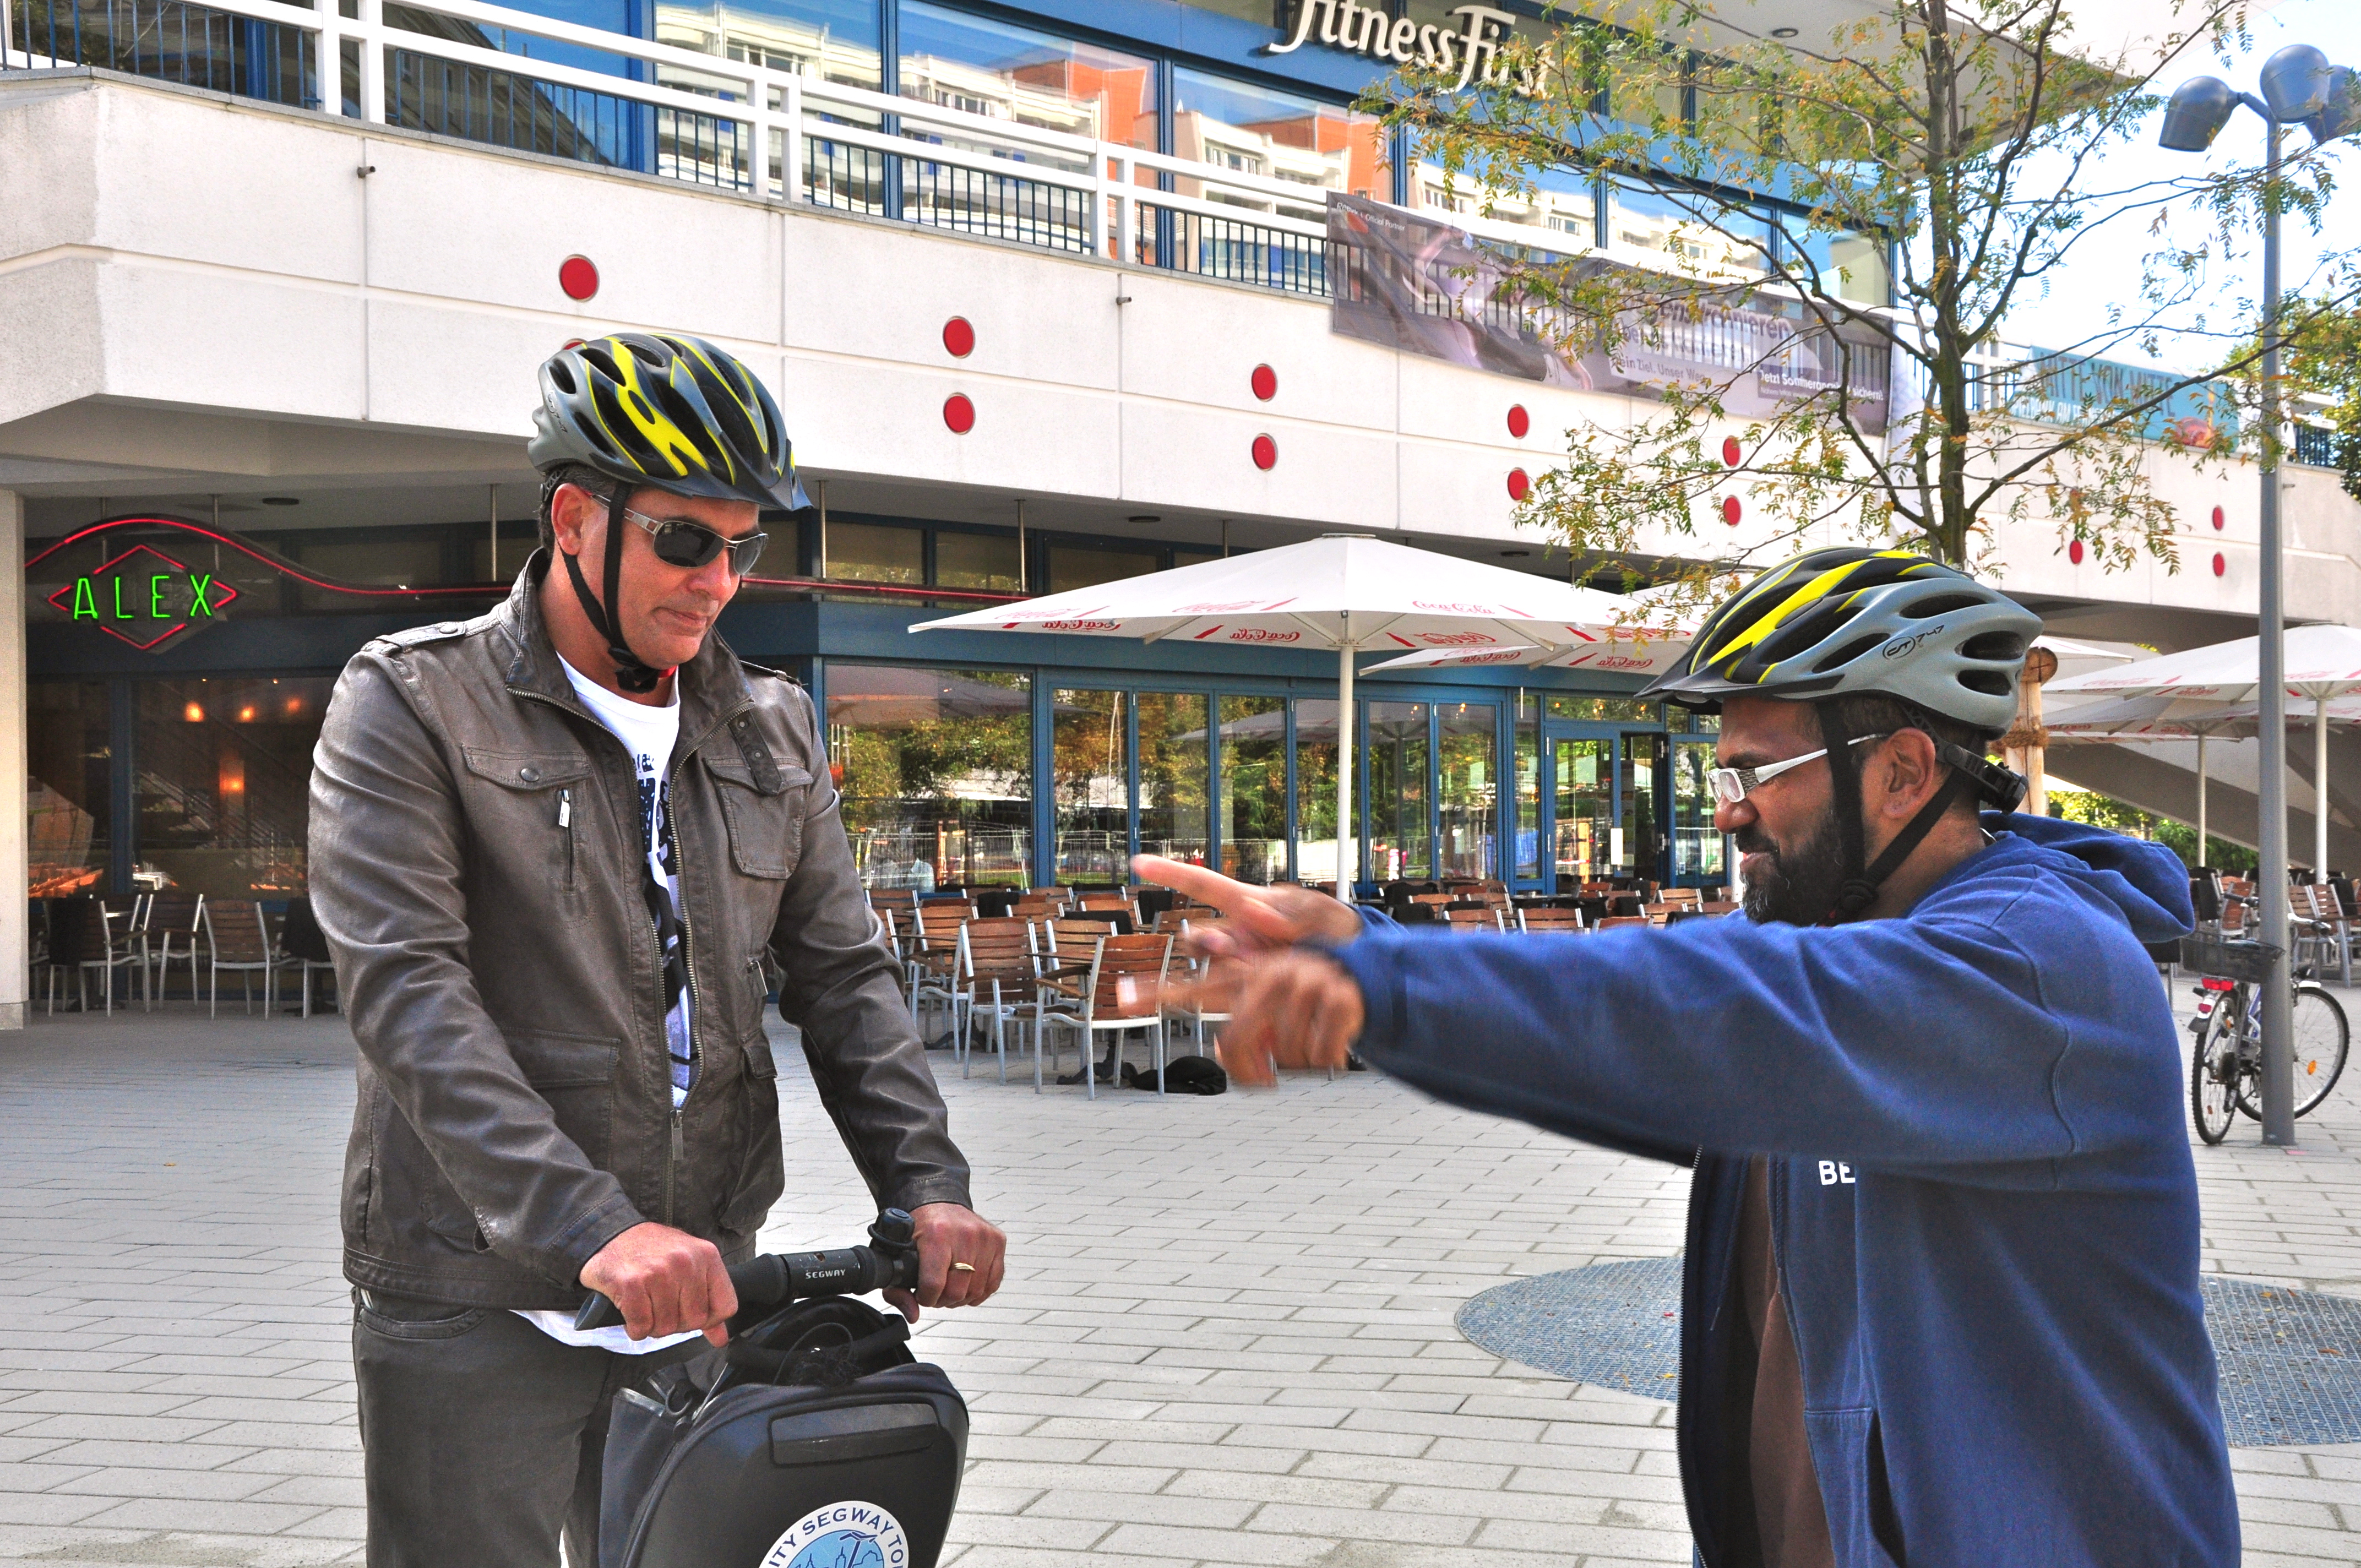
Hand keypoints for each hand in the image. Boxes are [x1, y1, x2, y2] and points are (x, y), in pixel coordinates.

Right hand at [580, 1222, 737, 1344]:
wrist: (611, 1234)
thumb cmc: (652, 1251)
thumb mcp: (689, 1264)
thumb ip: (708, 1300)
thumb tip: (720, 1338)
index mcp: (706, 1256)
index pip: (726, 1307)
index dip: (708, 1319)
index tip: (690, 1312)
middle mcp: (686, 1262)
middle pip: (694, 1321)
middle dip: (676, 1323)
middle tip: (661, 1307)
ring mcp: (659, 1272)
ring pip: (666, 1327)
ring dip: (652, 1325)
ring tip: (645, 1304)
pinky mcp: (631, 1284)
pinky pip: (641, 1326)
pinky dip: (634, 1327)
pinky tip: (631, 1310)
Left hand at [882, 1202, 1005, 1322]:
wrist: (938, 1200)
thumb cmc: (919, 1227)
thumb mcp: (899, 1254)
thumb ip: (898, 1289)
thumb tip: (912, 1315)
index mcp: (937, 1234)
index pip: (934, 1285)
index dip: (925, 1297)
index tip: (922, 1292)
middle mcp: (964, 1234)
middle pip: (956, 1292)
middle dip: (942, 1299)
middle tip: (935, 1291)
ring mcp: (985, 1238)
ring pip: (976, 1291)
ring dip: (961, 1297)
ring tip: (950, 1287)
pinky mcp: (998, 1241)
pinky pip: (993, 1283)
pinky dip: (979, 1291)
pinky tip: (966, 1284)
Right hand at [1129, 856, 1366, 1086]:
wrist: (1359, 976)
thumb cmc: (1340, 933)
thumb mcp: (1323, 914)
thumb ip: (1291, 911)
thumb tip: (1254, 913)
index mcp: (1251, 906)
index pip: (1205, 884)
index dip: (1171, 873)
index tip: (1140, 863)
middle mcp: (1240, 937)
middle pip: (1201, 939)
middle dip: (1211, 945)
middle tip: (1238, 951)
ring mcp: (1244, 967)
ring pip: (1214, 973)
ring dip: (1231, 976)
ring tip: (1268, 977)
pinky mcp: (1253, 995)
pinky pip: (1234, 1000)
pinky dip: (1246, 1005)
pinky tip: (1270, 1009)